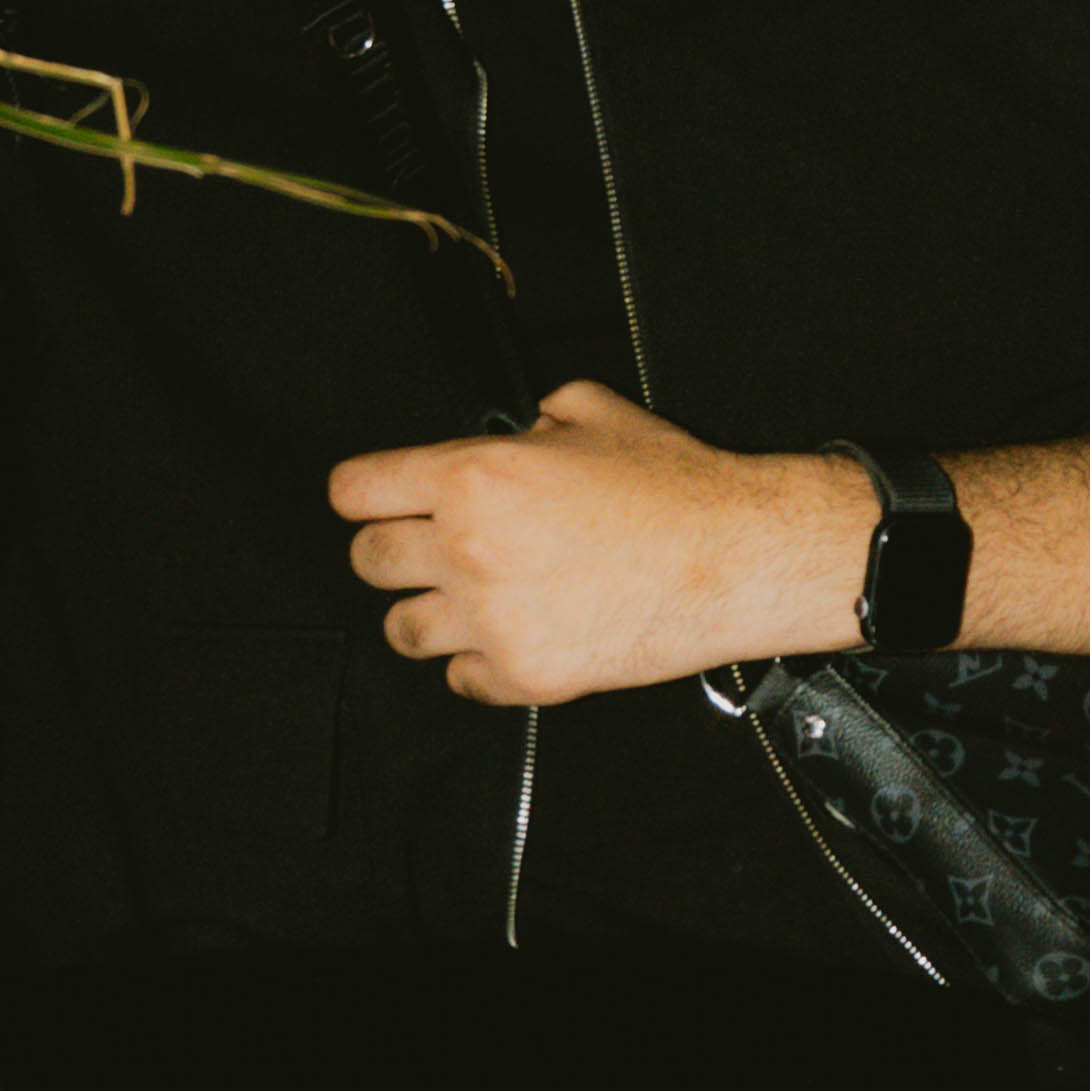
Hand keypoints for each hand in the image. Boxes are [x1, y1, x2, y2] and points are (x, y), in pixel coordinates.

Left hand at [330, 386, 872, 711]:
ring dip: (427, 612)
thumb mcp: (595, 413)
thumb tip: (518, 432)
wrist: (734, 557)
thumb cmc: (674, 488)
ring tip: (469, 599)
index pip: (355, 490)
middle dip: (394, 551)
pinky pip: (460, 677)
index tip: (373, 500)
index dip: (364, 492)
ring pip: (401, 629)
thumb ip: (535, 417)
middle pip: (368, 562)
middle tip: (431, 548)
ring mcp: (492, 619)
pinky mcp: (524, 673)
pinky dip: (478, 662)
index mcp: (476, 477)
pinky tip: (514, 633)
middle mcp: (469, 549)